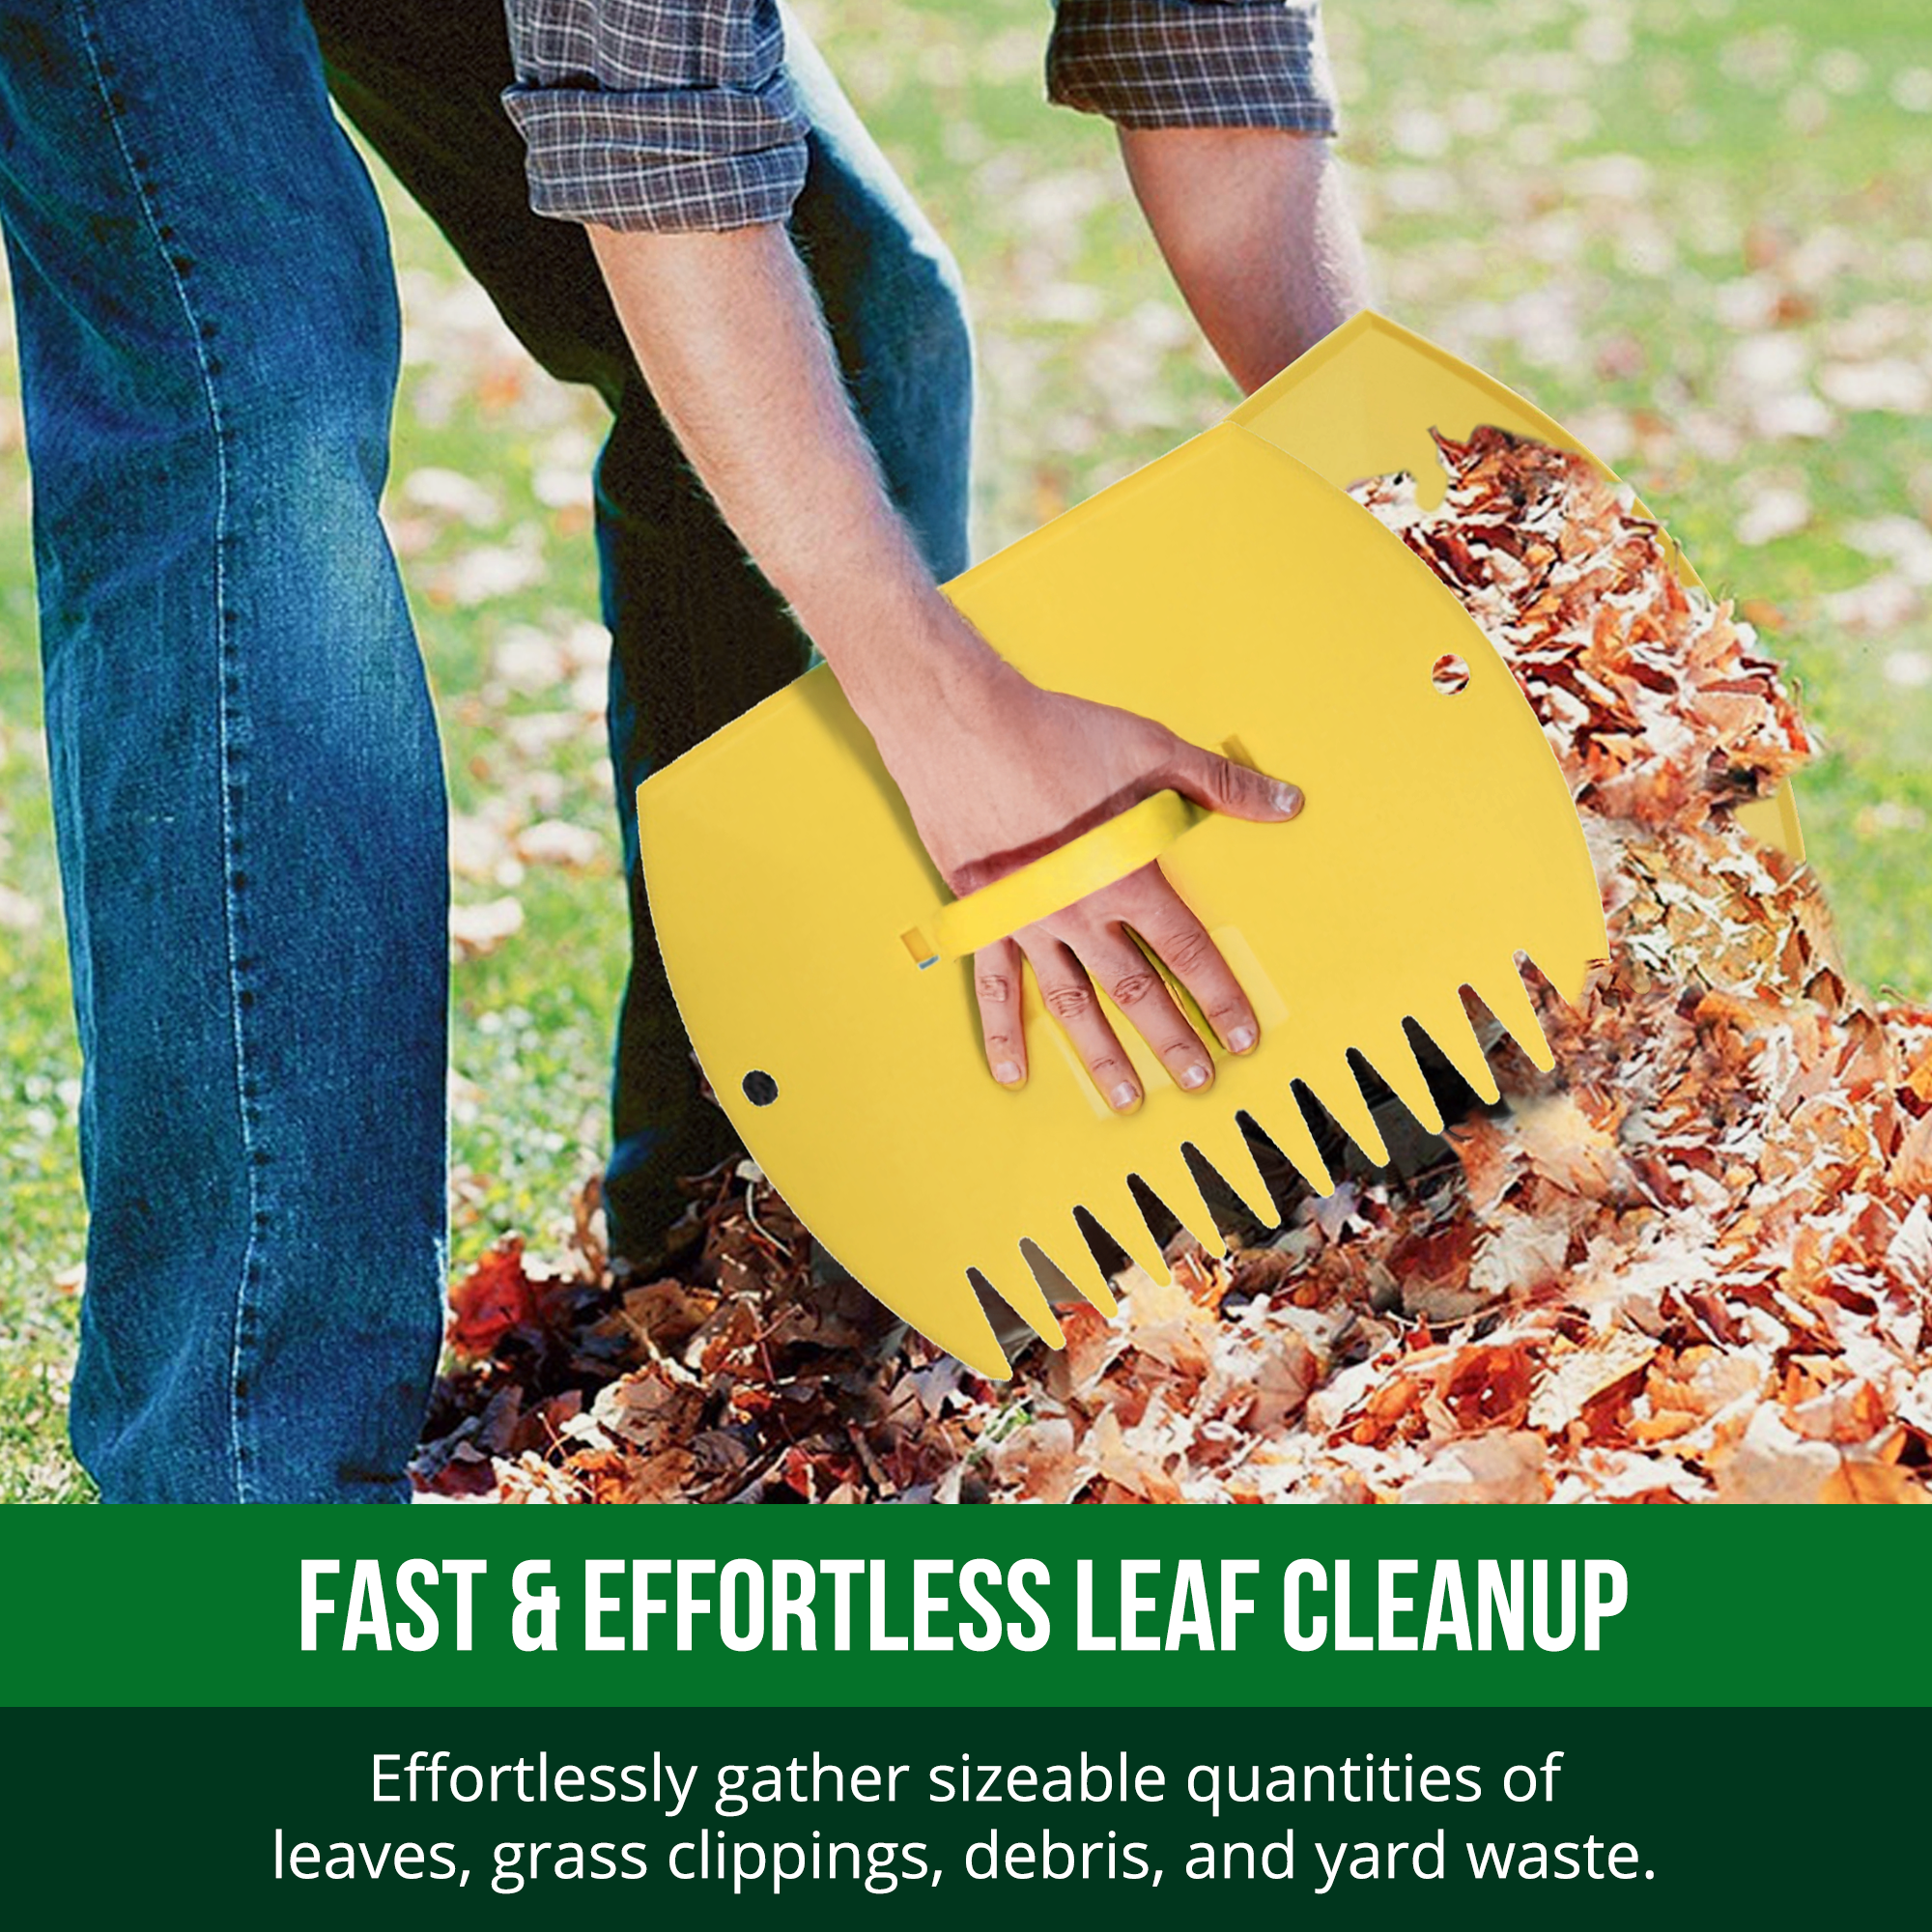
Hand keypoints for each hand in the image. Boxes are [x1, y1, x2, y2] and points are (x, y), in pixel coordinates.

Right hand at [866, 615, 1303, 1108]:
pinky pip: (994, 985)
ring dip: (1100, 1054)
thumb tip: (1287, 801)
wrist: (960, 725)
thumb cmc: (1055, 733)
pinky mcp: (983, 914)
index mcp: (1127, 875)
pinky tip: (1014, 1071)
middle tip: (1198, 1080)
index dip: (1220, 997)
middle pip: (1135, 990)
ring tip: (1125, 1098)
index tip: (1242, 1036)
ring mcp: (1027, 919)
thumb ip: (1221, 785)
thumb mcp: (1151, 749)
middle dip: (1171, 1040)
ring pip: (1071, 1002)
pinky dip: (1003, 1031)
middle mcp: (1079, 910)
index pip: (1188, 952)